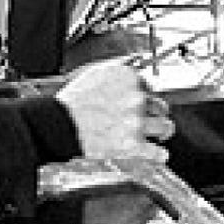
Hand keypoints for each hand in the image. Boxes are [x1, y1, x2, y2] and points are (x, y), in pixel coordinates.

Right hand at [54, 60, 172, 162]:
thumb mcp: (96, 72)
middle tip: (155, 119)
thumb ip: (118, 70)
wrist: (59, 122)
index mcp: (129, 78)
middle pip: (160, 106)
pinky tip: (158, 155)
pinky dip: (159, 155)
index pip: (149, 86)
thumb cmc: (72, 100)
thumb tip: (131, 68)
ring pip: (164, 127)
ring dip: (163, 131)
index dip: (146, 96)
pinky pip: (157, 152)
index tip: (144, 102)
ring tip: (162, 134)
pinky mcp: (132, 145)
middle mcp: (136, 97)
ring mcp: (136, 122)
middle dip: (158, 113)